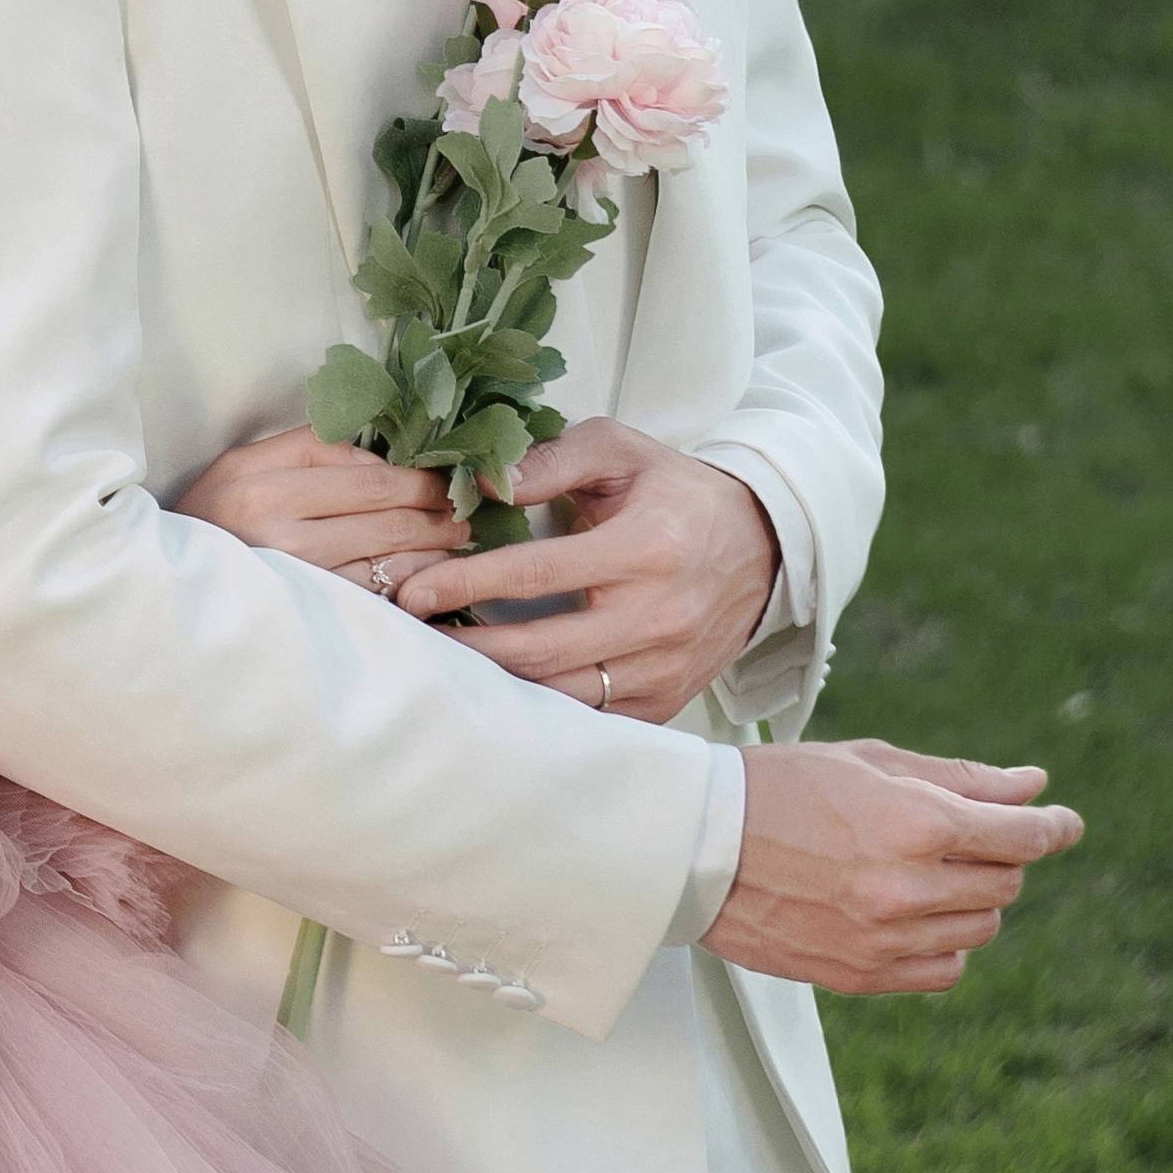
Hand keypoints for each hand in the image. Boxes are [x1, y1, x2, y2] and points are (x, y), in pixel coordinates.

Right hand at [175, 423, 467, 587]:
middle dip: (436, 512)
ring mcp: (293, 580)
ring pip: (387, 558)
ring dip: (432, 550)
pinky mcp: (304, 618)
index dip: (419, 479)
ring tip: (454, 541)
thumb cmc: (209, 521)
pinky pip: (373, 599)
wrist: (157, 592)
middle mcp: (277, 531)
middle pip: (386, 515)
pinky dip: (408, 586)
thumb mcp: (243, 465)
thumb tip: (384, 457)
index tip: (445, 481)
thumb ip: (310, 448)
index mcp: (262, 484)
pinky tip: (425, 579)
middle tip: (464, 512)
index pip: (369, 476)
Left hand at [384, 423, 780, 722]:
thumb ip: (553, 459)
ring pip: (558, 694)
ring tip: (439, 664)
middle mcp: (658, 617)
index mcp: (646, 549)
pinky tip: (493, 691)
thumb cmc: (678, 495)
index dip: (467, 584)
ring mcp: (663, 669)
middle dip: (463, 648)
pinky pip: (588, 721)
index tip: (413, 590)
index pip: (537, 574)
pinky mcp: (664, 703)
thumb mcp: (624, 452)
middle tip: (409, 636)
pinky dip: (537, 710)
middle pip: (538, 650)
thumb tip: (484, 480)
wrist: (763, 550)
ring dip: (491, 685)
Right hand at [702, 738, 1082, 996]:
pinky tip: (912, 918)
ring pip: (979, 930)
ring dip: (969, 902)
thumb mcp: (872, 764)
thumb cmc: (776, 790)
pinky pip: (942, 972)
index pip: (1023, 836)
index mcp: (917, 823)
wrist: (692, 846)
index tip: (1061, 823)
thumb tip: (1033, 787)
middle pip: (1005, 884)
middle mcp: (907, 887)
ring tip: (922, 875)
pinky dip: (943, 946)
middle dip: (997, 858)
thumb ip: (961, 780)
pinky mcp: (859, 975)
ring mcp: (883, 938)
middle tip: (960, 839)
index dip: (1053, 827)